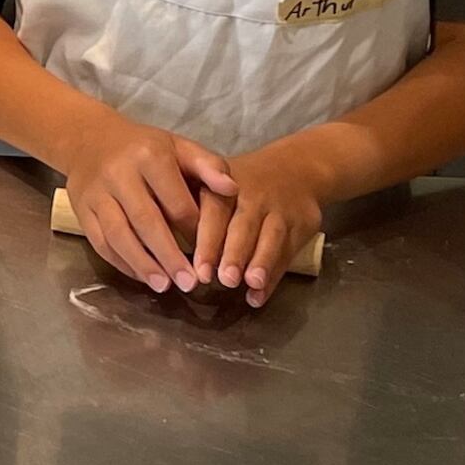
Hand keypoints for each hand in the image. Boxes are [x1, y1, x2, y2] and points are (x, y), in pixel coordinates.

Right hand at [53, 109, 234, 292]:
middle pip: (146, 221)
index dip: (194, 230)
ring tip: (164, 286)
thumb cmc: (145, 148)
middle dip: (168, 255)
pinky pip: (100, 241)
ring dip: (142, 263)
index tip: (208, 253)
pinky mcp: (81, 210)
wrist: (90, 139)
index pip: (176, 201)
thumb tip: (232, 189)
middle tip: (189, 283)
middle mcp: (119, 173)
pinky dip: (121, 262)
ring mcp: (96, 193)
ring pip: (118, 234)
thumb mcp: (179, 146)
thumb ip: (208, 166)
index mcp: (150, 156)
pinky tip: (141, 276)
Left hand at [188, 142, 325, 303]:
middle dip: (234, 252)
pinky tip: (258, 295)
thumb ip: (191, 210)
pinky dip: (275, 275)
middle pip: (243, 224)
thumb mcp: (213, 183)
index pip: (215, 209)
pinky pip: (288, 250)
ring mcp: (279, 209)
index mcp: (224, 185)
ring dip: (260, 261)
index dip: (208, 239)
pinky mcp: (302, 223)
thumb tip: (162, 250)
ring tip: (249, 284)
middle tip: (224, 280)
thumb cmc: (237, 185)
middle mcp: (253, 195)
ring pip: (271, 236)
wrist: (295, 168)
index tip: (199, 268)